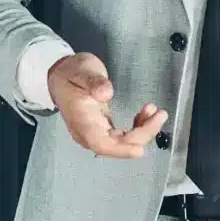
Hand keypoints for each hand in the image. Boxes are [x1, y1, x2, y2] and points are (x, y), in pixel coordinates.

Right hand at [47, 52, 168, 157]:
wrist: (60, 74)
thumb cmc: (71, 73)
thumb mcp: (82, 71)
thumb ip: (94, 82)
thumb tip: (106, 93)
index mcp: (81, 120)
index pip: (101, 144)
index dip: (120, 150)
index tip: (139, 148)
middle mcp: (88, 131)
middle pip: (116, 145)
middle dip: (142, 134)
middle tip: (159, 115)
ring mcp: (95, 131)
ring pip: (123, 142)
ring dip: (143, 131)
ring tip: (156, 112)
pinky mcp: (103, 127)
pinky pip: (123, 136)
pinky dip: (138, 127)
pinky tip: (145, 114)